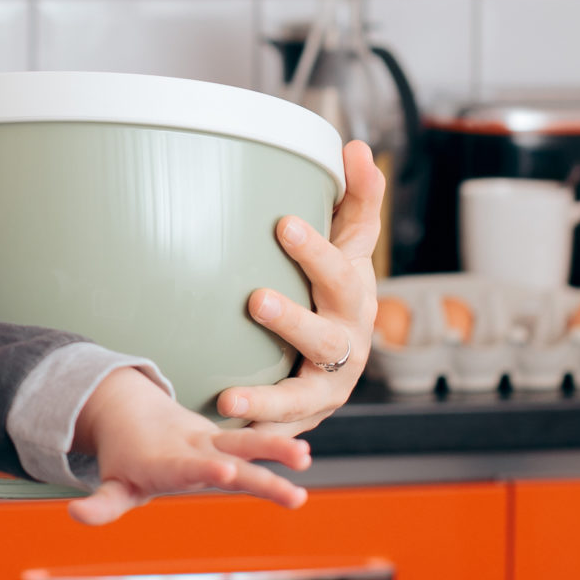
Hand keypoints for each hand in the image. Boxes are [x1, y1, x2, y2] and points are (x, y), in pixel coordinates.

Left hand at [67, 366, 309, 525]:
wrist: (132, 409)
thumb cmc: (126, 458)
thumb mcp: (113, 484)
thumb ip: (101, 504)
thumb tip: (74, 515)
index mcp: (167, 461)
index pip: (187, 467)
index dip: (204, 469)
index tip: (225, 471)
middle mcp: (194, 448)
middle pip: (230, 456)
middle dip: (258, 465)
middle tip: (290, 483)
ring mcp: (212, 441)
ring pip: (247, 442)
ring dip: (275, 447)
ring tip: (307, 458)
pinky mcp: (225, 440)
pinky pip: (254, 443)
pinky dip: (278, 446)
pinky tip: (306, 455)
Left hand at [217, 139, 383, 435]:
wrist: (338, 355)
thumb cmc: (335, 286)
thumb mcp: (350, 242)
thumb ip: (356, 197)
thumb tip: (356, 145)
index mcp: (355, 295)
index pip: (342, 267)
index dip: (318, 248)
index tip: (283, 223)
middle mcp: (348, 345)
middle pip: (324, 334)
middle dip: (293, 320)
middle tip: (255, 298)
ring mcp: (329, 387)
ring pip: (302, 396)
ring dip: (269, 399)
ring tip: (231, 399)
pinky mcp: (305, 419)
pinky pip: (281, 430)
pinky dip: (257, 435)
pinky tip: (223, 433)